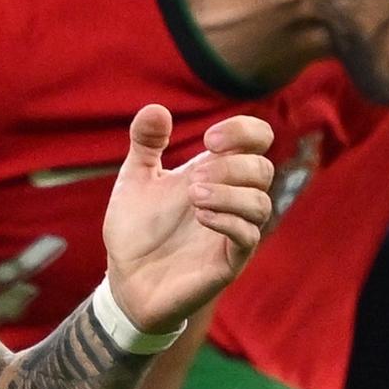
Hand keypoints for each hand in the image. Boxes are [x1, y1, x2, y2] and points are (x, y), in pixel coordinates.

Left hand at [101, 106, 273, 334]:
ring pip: (262, 203)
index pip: (255, 141)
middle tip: (196, 176)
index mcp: (213, 173)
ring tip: (194, 196)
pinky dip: (229, 221)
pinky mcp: (228, 262)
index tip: (210, 139)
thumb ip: (145, 143)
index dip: (245, 131)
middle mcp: (229, 200)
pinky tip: (201, 216)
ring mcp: (231, 231)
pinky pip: (248, 237)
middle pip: (264, 169)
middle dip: (233, 165)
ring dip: (230, 193)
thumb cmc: (135, 231)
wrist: (125, 280)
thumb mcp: (135, 180)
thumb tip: (156, 108)